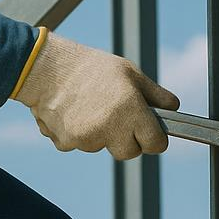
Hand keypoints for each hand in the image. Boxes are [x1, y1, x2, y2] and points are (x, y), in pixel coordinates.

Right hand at [12, 32, 179, 160]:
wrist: (46, 67)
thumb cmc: (90, 67)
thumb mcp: (129, 71)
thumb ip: (155, 94)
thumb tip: (173, 108)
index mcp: (131, 110)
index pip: (156, 144)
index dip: (154, 137)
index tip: (148, 129)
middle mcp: (112, 128)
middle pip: (129, 152)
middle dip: (126, 138)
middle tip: (116, 115)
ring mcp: (88, 138)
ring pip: (102, 147)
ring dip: (100, 134)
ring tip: (89, 106)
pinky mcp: (67, 143)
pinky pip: (79, 145)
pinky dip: (77, 133)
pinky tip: (72, 111)